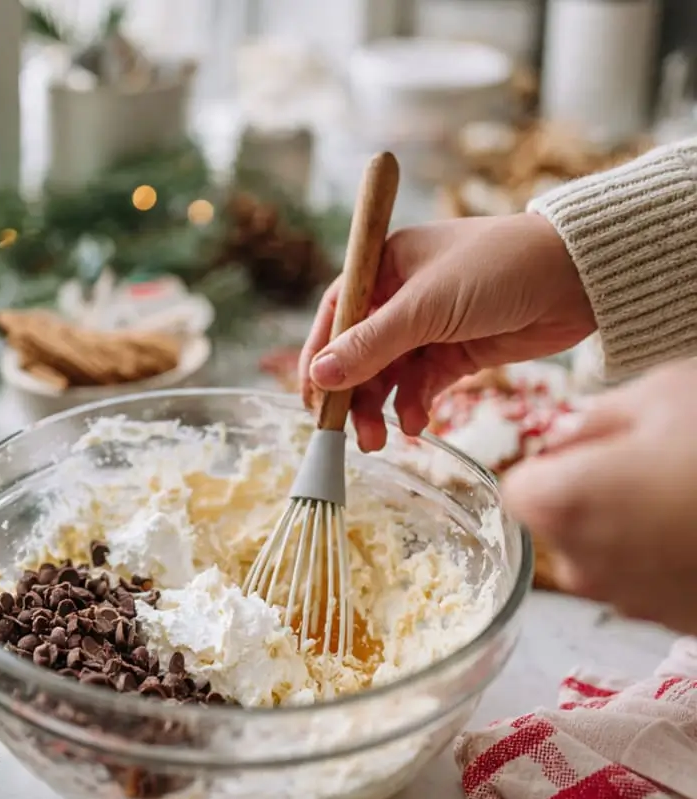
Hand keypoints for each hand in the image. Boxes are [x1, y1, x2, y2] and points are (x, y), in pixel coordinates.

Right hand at [299, 213, 595, 449]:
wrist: (579, 278)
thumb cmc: (498, 269)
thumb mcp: (425, 307)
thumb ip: (370, 345)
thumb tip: (319, 376)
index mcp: (385, 266)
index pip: (336, 316)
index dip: (319, 357)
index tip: (311, 398)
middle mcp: (401, 296)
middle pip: (358, 353)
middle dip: (352, 394)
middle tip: (346, 432)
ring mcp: (429, 327)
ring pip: (388, 375)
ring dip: (380, 407)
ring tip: (379, 439)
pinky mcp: (455, 353)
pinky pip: (420, 386)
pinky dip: (414, 406)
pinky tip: (416, 423)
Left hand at [503, 359, 696, 634]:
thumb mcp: (664, 393)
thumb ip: (594, 416)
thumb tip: (565, 435)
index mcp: (562, 504)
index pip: (521, 488)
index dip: (555, 463)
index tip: (596, 448)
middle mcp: (583, 565)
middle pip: (562, 526)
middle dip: (594, 494)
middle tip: (658, 462)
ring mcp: (633, 602)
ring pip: (608, 555)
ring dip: (635, 526)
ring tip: (693, 492)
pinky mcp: (676, 622)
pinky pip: (652, 580)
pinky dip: (671, 557)